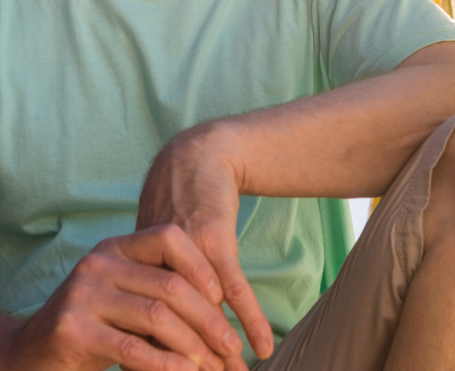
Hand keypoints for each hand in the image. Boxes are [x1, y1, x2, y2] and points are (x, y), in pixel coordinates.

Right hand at [1, 226, 241, 370]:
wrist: (30, 354)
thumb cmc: (94, 325)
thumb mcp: (126, 297)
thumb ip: (161, 291)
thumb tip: (222, 305)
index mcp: (116, 247)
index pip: (169, 239)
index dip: (201, 265)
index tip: (224, 296)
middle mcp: (99, 263)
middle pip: (170, 285)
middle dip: (207, 318)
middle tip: (231, 346)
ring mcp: (83, 294)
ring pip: (156, 317)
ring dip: (192, 345)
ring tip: (214, 365)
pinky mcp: (72, 329)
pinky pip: (131, 347)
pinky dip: (165, 362)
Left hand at [136, 123, 273, 366]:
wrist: (196, 159)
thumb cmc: (176, 205)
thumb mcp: (155, 244)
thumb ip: (152, 281)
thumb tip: (151, 324)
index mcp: (139, 275)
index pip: (147, 332)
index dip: (163, 366)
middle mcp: (158, 270)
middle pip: (177, 332)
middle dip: (197, 367)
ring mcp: (188, 258)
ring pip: (207, 316)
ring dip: (225, 350)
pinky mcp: (217, 245)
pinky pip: (236, 290)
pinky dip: (250, 319)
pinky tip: (262, 345)